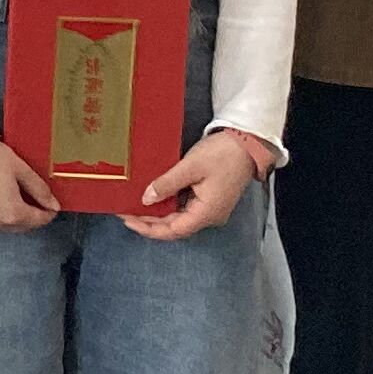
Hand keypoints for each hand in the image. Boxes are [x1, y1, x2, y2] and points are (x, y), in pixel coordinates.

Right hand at [0, 140, 60, 232]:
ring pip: (1, 224)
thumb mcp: (20, 169)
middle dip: (30, 218)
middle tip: (33, 204)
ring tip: (11, 200)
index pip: (38, 220)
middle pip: (20, 226)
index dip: (48, 214)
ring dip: (10, 217)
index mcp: (13, 213)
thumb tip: (54, 206)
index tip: (51, 206)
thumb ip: (39, 190)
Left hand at [126, 128, 270, 242]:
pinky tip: (153, 197)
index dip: (148, 228)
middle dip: (149, 222)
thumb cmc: (222, 154)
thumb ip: (167, 184)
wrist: (247, 143)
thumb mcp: (190, 167)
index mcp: (206, 213)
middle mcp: (209, 216)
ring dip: (157, 213)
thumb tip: (145, 200)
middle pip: (175, 226)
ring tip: (134, 205)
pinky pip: (185, 207)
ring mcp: (210, 208)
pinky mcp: (210, 199)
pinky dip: (168, 204)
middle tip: (124, 211)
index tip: (127, 220)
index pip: (173, 230)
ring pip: (179, 217)